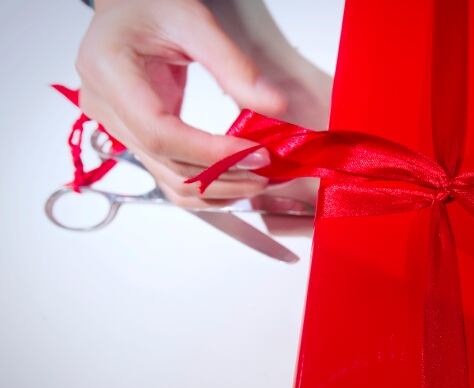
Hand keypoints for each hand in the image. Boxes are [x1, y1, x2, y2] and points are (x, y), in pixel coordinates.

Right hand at [76, 0, 285, 207]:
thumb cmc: (150, 3)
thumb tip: (274, 106)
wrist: (127, 5)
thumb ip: (234, 66)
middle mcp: (105, 107)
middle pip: (167, 165)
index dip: (211, 153)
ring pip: (168, 182)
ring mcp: (115, 127)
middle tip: (269, 170)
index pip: (160, 133)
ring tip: (258, 179)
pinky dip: (205, 186)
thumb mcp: (194, 22)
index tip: (256, 154)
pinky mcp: (134, 137)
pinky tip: (235, 180)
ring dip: (218, 190)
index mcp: (110, 72)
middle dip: (224, 176)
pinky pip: (169, 175)